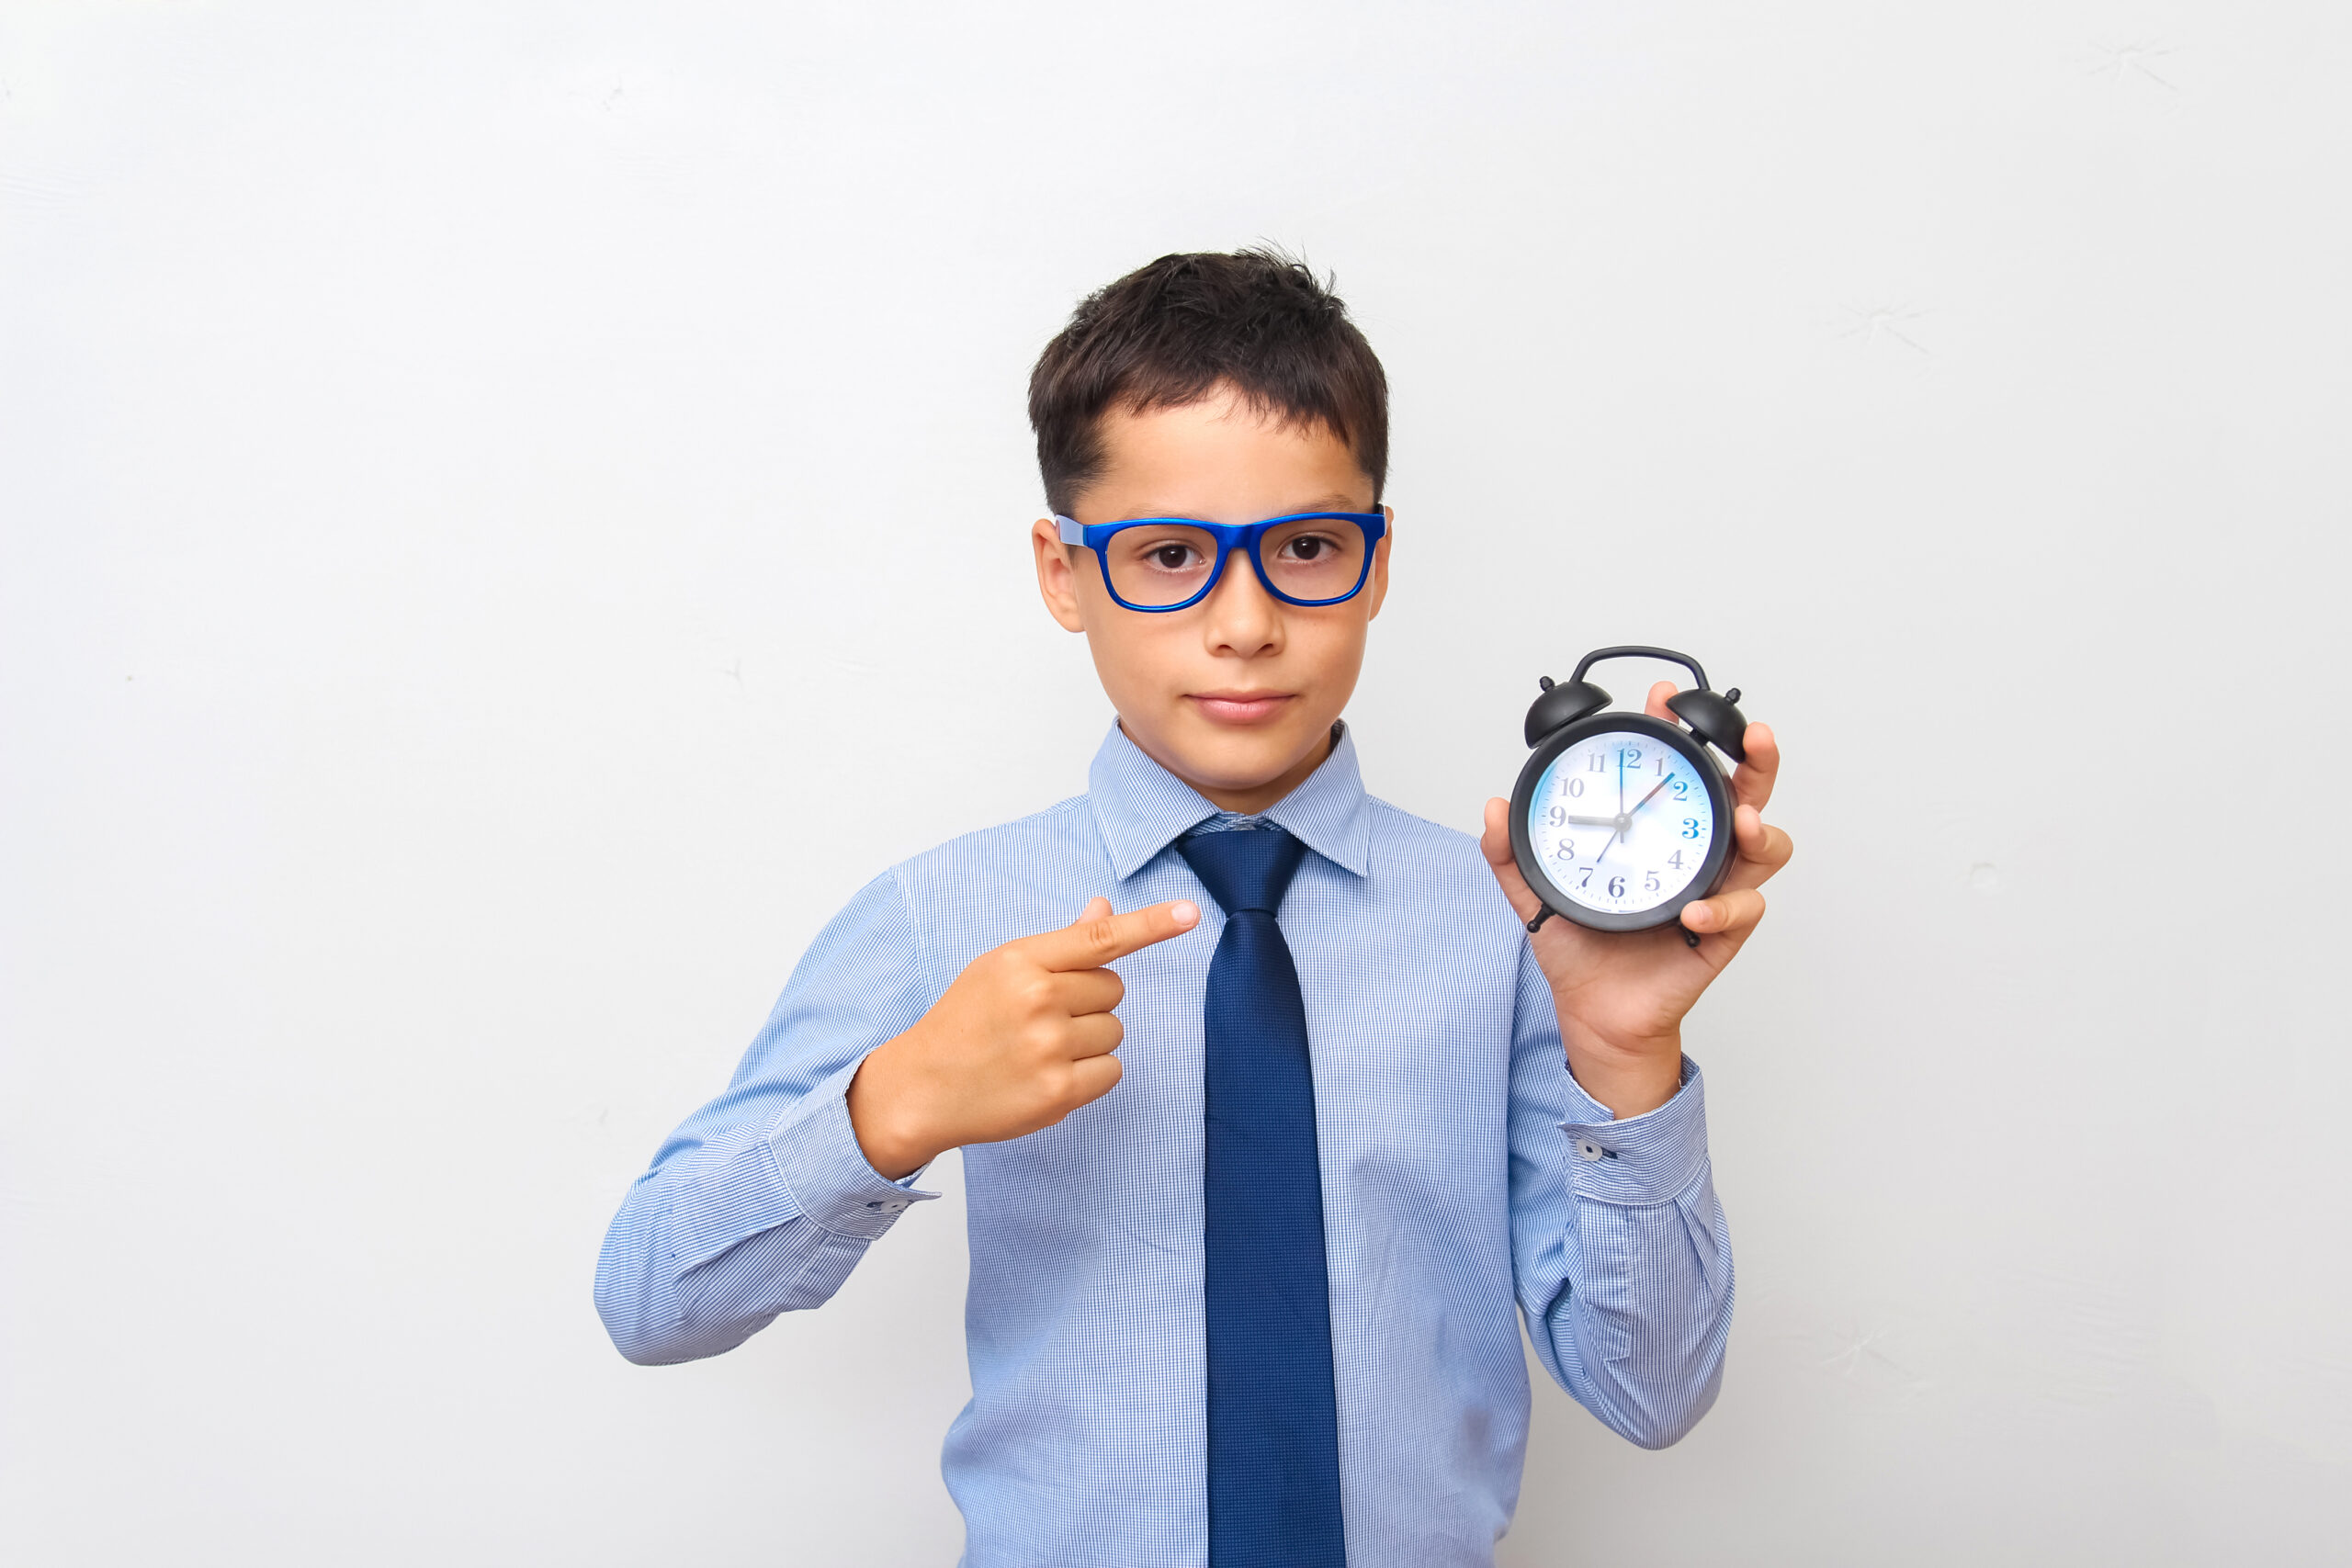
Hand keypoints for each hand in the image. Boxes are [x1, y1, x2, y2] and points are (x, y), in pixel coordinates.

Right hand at [847, 896, 1200, 1178]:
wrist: (920, 1087)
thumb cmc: (963, 1022)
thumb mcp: (999, 970)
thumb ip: (1059, 945)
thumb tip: (1104, 908)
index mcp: (1021, 960)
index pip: (1100, 938)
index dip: (1151, 924)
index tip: (1190, 913)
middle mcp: (1038, 999)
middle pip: (1113, 989)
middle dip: (1088, 1002)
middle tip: (1041, 1019)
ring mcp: (1049, 1047)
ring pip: (1114, 1030)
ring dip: (1089, 1040)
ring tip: (1039, 1049)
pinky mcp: (1059, 1092)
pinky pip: (1112, 1070)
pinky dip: (1090, 1075)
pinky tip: (1048, 1075)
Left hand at [1481, 681, 1792, 1117]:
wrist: (1592, 1012)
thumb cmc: (1579, 949)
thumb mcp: (1535, 894)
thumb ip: (1509, 853)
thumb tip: (1494, 808)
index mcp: (1660, 832)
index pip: (1680, 771)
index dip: (1682, 731)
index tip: (1664, 701)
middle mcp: (1696, 854)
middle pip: (1745, 794)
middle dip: (1756, 761)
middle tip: (1752, 737)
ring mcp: (1715, 890)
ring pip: (1766, 848)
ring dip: (1761, 829)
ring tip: (1744, 822)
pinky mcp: (1721, 935)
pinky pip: (1743, 912)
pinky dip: (1723, 908)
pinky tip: (1695, 911)